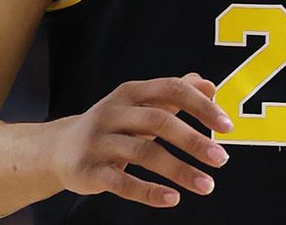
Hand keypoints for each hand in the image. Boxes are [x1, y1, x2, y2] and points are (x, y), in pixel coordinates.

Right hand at [48, 72, 232, 207]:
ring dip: (179, 170)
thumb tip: (210, 86)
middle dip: (193, 140)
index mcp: (130, 92)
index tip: (227, 126)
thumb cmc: (112, 125)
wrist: (58, 149)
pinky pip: (121, 182)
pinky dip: (148, 191)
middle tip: (222, 159)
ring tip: (207, 185)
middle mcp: (113, 112)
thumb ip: (174, 94)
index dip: (200, 106)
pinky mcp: (88, 170)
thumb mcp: (139, 105)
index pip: (171, 89)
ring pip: (143, 153)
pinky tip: (172, 199)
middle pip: (159, 120)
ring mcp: (98, 141)